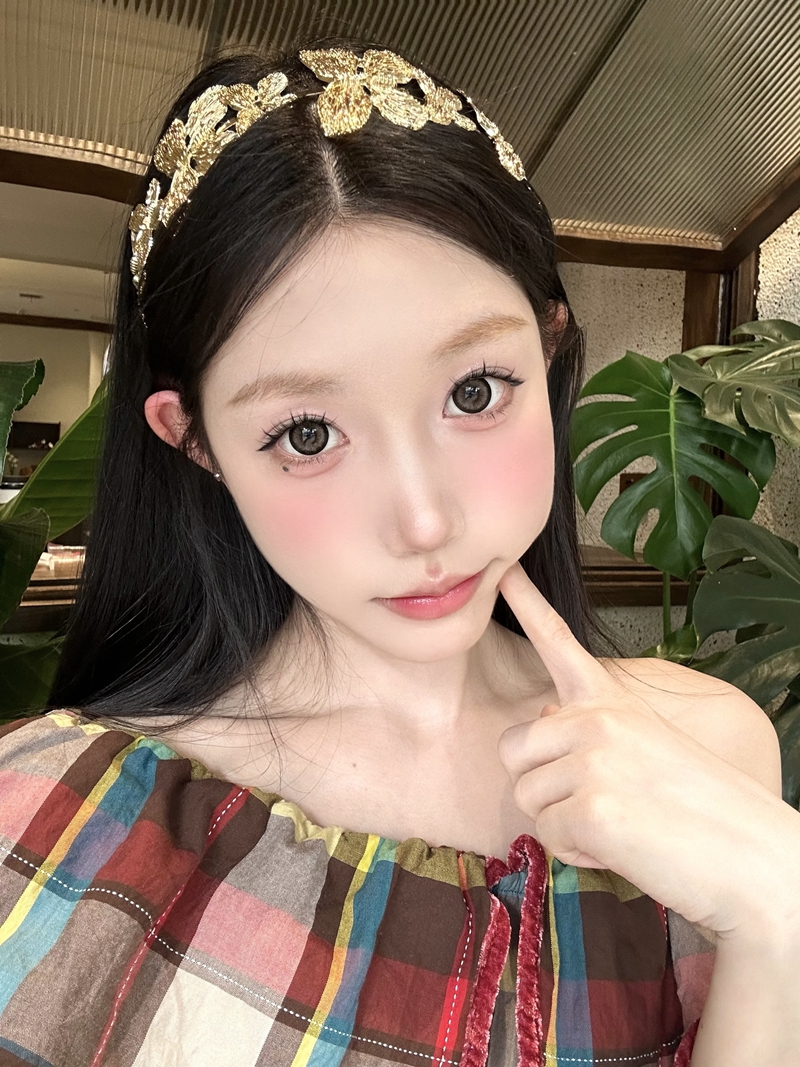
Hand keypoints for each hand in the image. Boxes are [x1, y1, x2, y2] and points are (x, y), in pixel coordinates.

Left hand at [496, 560, 787, 935]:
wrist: (754, 858)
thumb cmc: (699, 807)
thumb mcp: (646, 746)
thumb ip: (589, 728)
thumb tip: (541, 719)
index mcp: (611, 700)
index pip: (559, 643)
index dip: (527, 603)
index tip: (503, 568)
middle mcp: (596, 719)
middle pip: (512, 752)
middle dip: (541, 786)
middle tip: (598, 801)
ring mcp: (592, 760)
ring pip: (526, 799)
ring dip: (563, 823)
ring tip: (620, 824)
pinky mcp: (591, 808)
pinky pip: (548, 836)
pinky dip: (577, 852)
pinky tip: (623, 847)